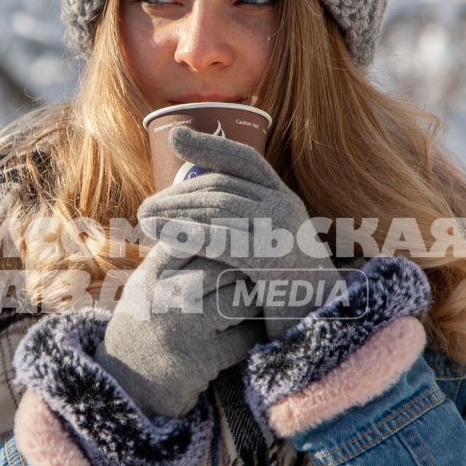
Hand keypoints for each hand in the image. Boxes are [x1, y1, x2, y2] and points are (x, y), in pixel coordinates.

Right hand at [96, 238, 264, 418]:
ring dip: (253, 303)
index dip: (223, 239)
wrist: (124, 388)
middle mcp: (163, 299)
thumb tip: (209, 222)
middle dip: (246, 270)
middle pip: (222, 267)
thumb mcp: (143, 288)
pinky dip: (252, 335)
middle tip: (261, 272)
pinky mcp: (200, 359)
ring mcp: (182, 329)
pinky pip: (244, 338)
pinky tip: (249, 333)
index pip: (193, 240)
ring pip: (238, 300)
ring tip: (255, 303)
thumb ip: (168, 258)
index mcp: (150, 277)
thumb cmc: (141, 329)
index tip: (241, 242)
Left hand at [138, 123, 340, 339]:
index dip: (210, 146)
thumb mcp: (267, 248)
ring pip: (219, 209)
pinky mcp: (272, 261)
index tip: (175, 136)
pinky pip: (222, 241)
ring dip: (176, 212)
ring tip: (145, 220)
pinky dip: (189, 234)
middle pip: (223, 187)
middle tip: (144, 206)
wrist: (321, 329)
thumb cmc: (287, 293)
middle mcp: (287, 208)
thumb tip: (195, 205)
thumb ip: (242, 223)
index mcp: (285, 200)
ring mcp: (282, 232)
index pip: (245, 161)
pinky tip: (163, 237)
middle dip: (178, 194)